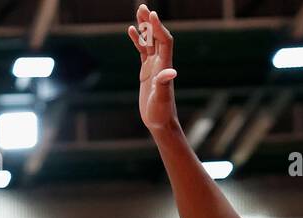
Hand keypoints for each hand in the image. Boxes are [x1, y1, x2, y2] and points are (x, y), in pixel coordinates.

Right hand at [128, 4, 178, 132]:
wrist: (160, 122)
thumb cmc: (162, 112)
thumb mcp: (161, 99)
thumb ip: (164, 84)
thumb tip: (170, 72)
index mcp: (164, 66)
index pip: (164, 40)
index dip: (158, 27)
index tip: (151, 15)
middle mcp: (161, 63)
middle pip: (157, 36)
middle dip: (150, 22)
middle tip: (142, 7)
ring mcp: (154, 66)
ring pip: (149, 41)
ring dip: (144, 27)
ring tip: (138, 12)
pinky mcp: (147, 72)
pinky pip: (142, 52)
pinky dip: (138, 40)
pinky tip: (132, 31)